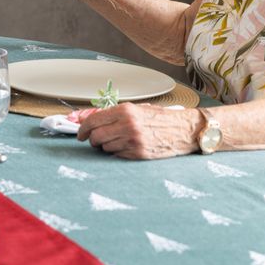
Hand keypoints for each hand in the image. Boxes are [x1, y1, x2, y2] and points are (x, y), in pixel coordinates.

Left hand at [76, 103, 200, 158]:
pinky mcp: (138, 154)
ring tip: (116, 141)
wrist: (184, 130)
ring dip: (106, 146)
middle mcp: (127, 125)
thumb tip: (83, 118)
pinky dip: (117, 153)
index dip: (83, 128)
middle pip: (96, 136)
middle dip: (93, 139)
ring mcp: (133, 141)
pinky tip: (126, 147)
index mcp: (125, 110)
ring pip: (105, 147)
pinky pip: (117, 155)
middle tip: (95, 140)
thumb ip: (110, 114)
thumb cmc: (160, 118)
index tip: (80, 133)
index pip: (93, 120)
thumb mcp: (135, 109)